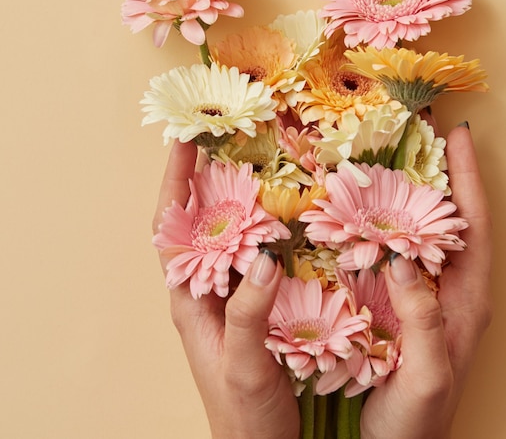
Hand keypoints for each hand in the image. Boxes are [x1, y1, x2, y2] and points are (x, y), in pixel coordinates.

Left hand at [153, 141, 299, 438]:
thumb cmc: (242, 416)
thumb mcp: (241, 365)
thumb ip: (249, 313)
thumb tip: (267, 256)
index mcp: (189, 299)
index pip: (171, 228)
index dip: (175, 183)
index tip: (185, 141)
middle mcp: (206, 290)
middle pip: (201, 222)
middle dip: (208, 179)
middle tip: (230, 140)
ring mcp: (232, 295)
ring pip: (230, 235)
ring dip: (240, 199)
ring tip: (258, 164)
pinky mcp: (257, 303)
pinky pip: (258, 255)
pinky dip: (268, 229)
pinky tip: (287, 215)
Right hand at [360, 123, 492, 438]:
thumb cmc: (417, 423)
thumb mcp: (427, 375)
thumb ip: (421, 319)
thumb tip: (399, 259)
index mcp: (466, 300)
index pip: (474, 225)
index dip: (467, 178)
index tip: (458, 135)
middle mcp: (448, 290)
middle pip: (448, 220)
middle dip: (437, 174)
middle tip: (418, 134)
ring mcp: (422, 295)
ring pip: (419, 232)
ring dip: (407, 195)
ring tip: (390, 158)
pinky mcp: (396, 303)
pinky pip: (391, 253)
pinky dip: (380, 225)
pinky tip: (362, 212)